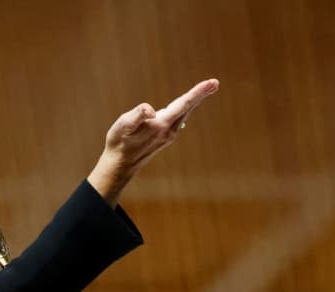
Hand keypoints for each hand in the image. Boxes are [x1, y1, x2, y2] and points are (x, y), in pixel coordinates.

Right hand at [88, 78, 219, 205]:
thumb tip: (151, 110)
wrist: (120, 165)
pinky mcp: (165, 138)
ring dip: (193, 102)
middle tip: (214, 83)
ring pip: (183, 114)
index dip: (197, 92)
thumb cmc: (119, 142)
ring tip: (203, 90)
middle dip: (200, 94)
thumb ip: (137, 115)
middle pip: (187, 108)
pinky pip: (178, 120)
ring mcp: (168, 136)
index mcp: (160, 125)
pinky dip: (184, 110)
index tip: (212, 83)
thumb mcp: (123, 125)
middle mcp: (168, 131)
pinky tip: (184, 107)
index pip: (183, 104)